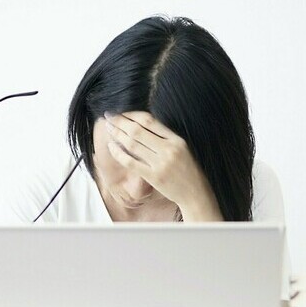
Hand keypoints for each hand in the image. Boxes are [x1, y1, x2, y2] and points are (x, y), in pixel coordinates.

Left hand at [103, 111, 217, 212]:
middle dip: (120, 121)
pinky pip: (131, 162)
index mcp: (177, 139)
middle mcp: (169, 149)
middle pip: (138, 131)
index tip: (121, 112)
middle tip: (109, 116)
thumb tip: (140, 125)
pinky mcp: (153, 177)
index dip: (132, 114)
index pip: (150, 121)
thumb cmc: (188, 171)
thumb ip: (165, 137)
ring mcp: (161, 164)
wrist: (195, 194)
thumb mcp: (182, 149)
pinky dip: (118, 153)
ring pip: (132, 145)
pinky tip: (111, 147)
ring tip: (109, 129)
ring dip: (117, 135)